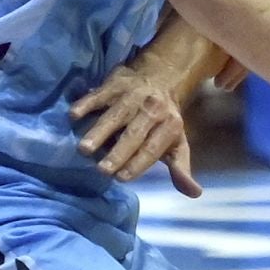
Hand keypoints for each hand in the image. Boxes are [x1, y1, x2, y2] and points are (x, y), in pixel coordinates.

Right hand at [70, 65, 202, 196]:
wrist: (161, 76)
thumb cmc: (165, 120)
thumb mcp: (178, 143)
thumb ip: (181, 169)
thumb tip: (194, 193)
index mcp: (170, 125)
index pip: (152, 148)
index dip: (138, 163)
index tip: (121, 178)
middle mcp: (152, 110)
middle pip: (133, 134)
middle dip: (118, 152)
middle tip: (102, 170)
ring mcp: (132, 96)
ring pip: (114, 116)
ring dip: (99, 132)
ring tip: (84, 149)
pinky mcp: (114, 85)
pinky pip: (99, 95)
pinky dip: (86, 103)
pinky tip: (74, 115)